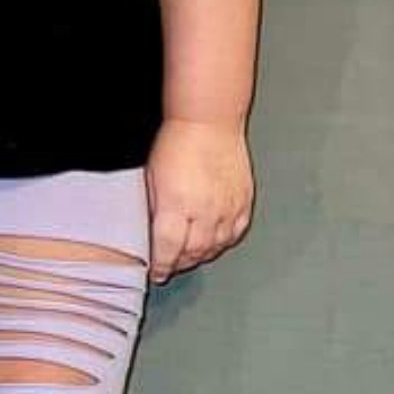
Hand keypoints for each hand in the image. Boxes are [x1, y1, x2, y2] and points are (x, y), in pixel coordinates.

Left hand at [145, 119, 253, 283]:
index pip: (167, 250)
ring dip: (200, 254)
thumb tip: (150, 234)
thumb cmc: (176, 142)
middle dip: (179, 262)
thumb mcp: (151, 177)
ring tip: (189, 253)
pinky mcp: (243, 203)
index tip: (155, 272)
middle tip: (170, 263)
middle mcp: (204, 212)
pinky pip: (234, 233)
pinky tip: (212, 238)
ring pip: (215, 247)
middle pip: (193, 253)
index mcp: (176, 205)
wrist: (209, 120)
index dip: (160, 266)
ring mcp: (227, 209)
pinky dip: (222, 241)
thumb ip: (153, 209)